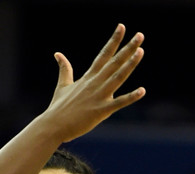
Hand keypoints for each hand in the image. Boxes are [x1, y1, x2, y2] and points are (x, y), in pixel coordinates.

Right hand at [41, 24, 146, 141]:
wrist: (53, 125)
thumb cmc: (58, 108)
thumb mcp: (62, 85)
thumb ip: (64, 69)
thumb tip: (57, 54)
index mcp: (88, 77)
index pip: (103, 55)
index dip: (113, 40)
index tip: (122, 27)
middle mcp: (95, 83)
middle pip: (114, 62)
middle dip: (128, 48)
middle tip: (140, 35)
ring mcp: (98, 96)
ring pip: (118, 77)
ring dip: (130, 64)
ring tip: (141, 51)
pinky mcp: (101, 111)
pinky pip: (119, 103)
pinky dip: (131, 97)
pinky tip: (142, 91)